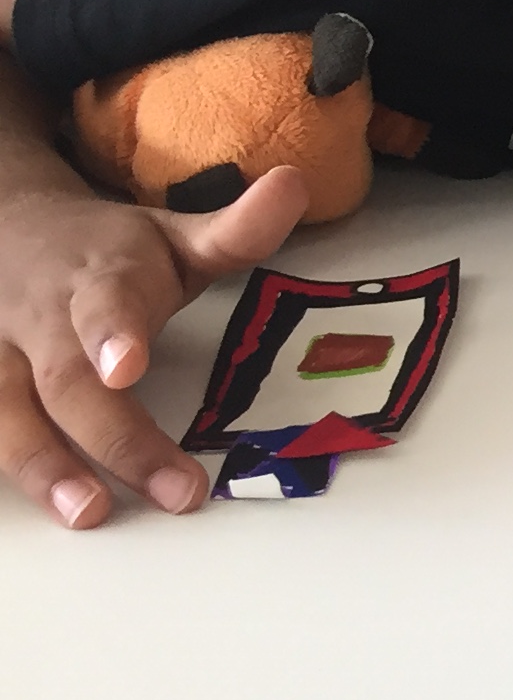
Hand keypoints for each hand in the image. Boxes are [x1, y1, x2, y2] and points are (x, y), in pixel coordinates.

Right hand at [0, 167, 308, 528]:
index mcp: (100, 280)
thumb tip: (295, 185)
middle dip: (116, 437)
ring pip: (6, 415)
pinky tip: (37, 509)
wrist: (10, 230)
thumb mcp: (174, 236)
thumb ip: (236, 230)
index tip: (127, 366)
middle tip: (174, 489)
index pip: (106, 304)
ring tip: (90, 514)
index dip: (114, 334)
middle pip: (67, 382)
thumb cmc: (112, 252)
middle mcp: (40, 321)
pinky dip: (3, 465)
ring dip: (44, 468)